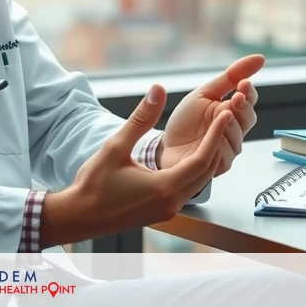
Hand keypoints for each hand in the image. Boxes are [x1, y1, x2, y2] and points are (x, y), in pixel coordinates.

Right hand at [39, 86, 233, 246]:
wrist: (80, 216)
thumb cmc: (94, 184)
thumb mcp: (116, 146)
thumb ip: (140, 119)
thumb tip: (158, 90)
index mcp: (164, 188)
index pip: (202, 159)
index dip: (216, 135)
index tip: (225, 114)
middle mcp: (172, 202)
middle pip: (206, 171)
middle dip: (217, 143)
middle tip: (225, 118)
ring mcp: (168, 210)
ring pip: (199, 181)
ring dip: (208, 157)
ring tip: (213, 133)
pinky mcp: (162, 211)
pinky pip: (188, 188)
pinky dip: (195, 169)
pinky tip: (193, 154)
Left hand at [157, 55, 263, 177]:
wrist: (167, 146)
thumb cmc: (187, 120)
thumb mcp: (206, 93)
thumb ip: (231, 76)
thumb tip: (260, 58)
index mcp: (232, 110)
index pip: (250, 100)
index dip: (249, 92)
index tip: (243, 84)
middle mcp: (235, 130)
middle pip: (249, 118)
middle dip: (243, 107)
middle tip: (236, 98)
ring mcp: (229, 148)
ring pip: (238, 136)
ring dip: (230, 125)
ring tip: (222, 116)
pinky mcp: (220, 165)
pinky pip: (226, 154)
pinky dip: (219, 144)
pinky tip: (213, 138)